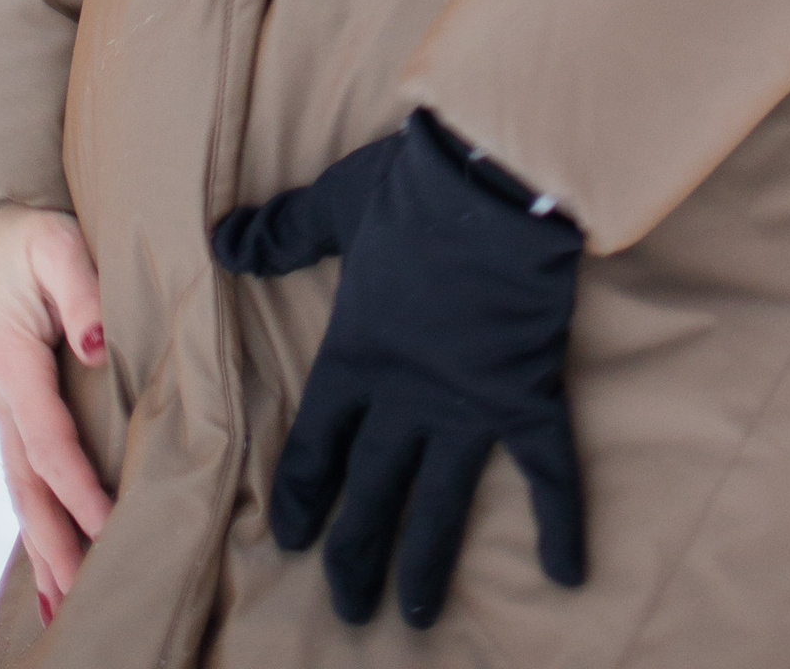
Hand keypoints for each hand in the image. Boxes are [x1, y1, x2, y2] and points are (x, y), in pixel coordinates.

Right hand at [0, 204, 114, 622]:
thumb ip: (81, 291)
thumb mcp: (57, 243)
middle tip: (81, 599)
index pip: (48, 439)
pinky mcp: (12, 414)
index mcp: (10, 362)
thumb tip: (100, 345)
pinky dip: (36, 524)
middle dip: (55, 543)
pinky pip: (24, 478)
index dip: (78, 487)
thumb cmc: (32, 236)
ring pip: (21, 491)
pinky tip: (52, 563)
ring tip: (64, 607)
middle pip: (27, 484)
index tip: (110, 525)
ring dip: (42, 548)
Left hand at [211, 111, 583, 630]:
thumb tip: (222, 239)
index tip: (292, 539)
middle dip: (356, 554)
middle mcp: (405, 396)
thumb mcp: (335, 204)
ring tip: (414, 617)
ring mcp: (468, 404)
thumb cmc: (414, 185)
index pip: (317, 444)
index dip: (303, 494)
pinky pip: (549, 472)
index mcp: (356, 354)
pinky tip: (566, 574)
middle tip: (348, 609)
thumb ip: (283, 233)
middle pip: (373, 491)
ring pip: (442, 502)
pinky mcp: (527, 394)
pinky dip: (562, 523)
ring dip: (426, 563)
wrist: (498, 172)